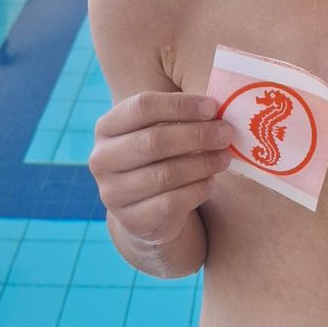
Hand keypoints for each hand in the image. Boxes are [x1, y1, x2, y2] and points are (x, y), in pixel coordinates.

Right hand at [89, 92, 232, 245]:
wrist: (147, 210)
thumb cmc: (160, 158)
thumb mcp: (161, 131)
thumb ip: (180, 118)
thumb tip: (216, 109)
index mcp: (107, 127)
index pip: (143, 106)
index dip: (181, 105)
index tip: (212, 107)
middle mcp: (102, 159)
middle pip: (154, 141)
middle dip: (197, 135)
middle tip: (226, 133)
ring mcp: (112, 193)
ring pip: (164, 174)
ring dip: (202, 163)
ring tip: (224, 157)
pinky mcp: (131, 221)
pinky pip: (170, 203)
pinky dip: (197, 190)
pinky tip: (210, 182)